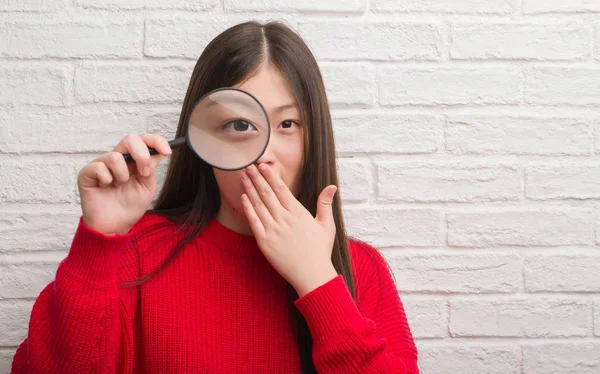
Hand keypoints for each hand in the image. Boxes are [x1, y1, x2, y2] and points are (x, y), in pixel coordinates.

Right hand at [78, 134, 171, 235]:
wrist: (115, 225)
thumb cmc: (129, 207)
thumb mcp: (147, 186)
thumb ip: (151, 168)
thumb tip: (157, 151)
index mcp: (133, 161)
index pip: (144, 141)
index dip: (156, 141)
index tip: (167, 151)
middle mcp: (118, 159)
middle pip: (131, 139)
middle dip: (142, 155)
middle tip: (144, 173)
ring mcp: (101, 164)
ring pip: (116, 156)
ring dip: (122, 175)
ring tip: (118, 186)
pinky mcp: (87, 172)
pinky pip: (100, 167)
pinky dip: (107, 180)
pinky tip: (105, 188)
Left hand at [240, 163, 338, 296]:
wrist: (312, 275)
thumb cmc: (320, 250)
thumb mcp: (327, 225)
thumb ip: (325, 204)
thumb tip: (332, 186)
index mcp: (298, 213)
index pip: (281, 189)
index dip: (270, 176)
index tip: (262, 165)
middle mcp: (284, 219)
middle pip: (267, 193)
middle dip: (256, 178)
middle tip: (247, 165)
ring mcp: (273, 230)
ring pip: (258, 204)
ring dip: (249, 189)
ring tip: (243, 176)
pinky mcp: (264, 242)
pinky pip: (253, 221)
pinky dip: (248, 208)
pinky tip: (243, 197)